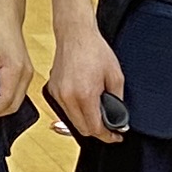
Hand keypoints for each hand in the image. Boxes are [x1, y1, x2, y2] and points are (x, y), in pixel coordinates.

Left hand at [0, 8, 32, 123]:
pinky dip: (4, 97)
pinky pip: (16, 92)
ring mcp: (27, 74)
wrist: (5, 19)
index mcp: (16, 71)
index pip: (6, 101)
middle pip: (13, 105)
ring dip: (0, 105)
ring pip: (16, 100)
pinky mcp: (25, 72)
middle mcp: (26, 75)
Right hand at [45, 21, 126, 142]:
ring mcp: (58, 94)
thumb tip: (118, 118)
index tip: (115, 137)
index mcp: (85, 94)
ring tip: (97, 113)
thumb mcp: (116, 76)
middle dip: (97, 131)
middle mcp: (68, 97)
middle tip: (109, 127)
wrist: (75, 34)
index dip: (107, 136)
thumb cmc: (95, 50)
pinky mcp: (52, 90)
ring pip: (72, 121)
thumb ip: (118, 100)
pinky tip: (85, 101)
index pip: (95, 128)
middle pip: (82, 129)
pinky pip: (64, 109)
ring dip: (85, 121)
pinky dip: (75, 111)